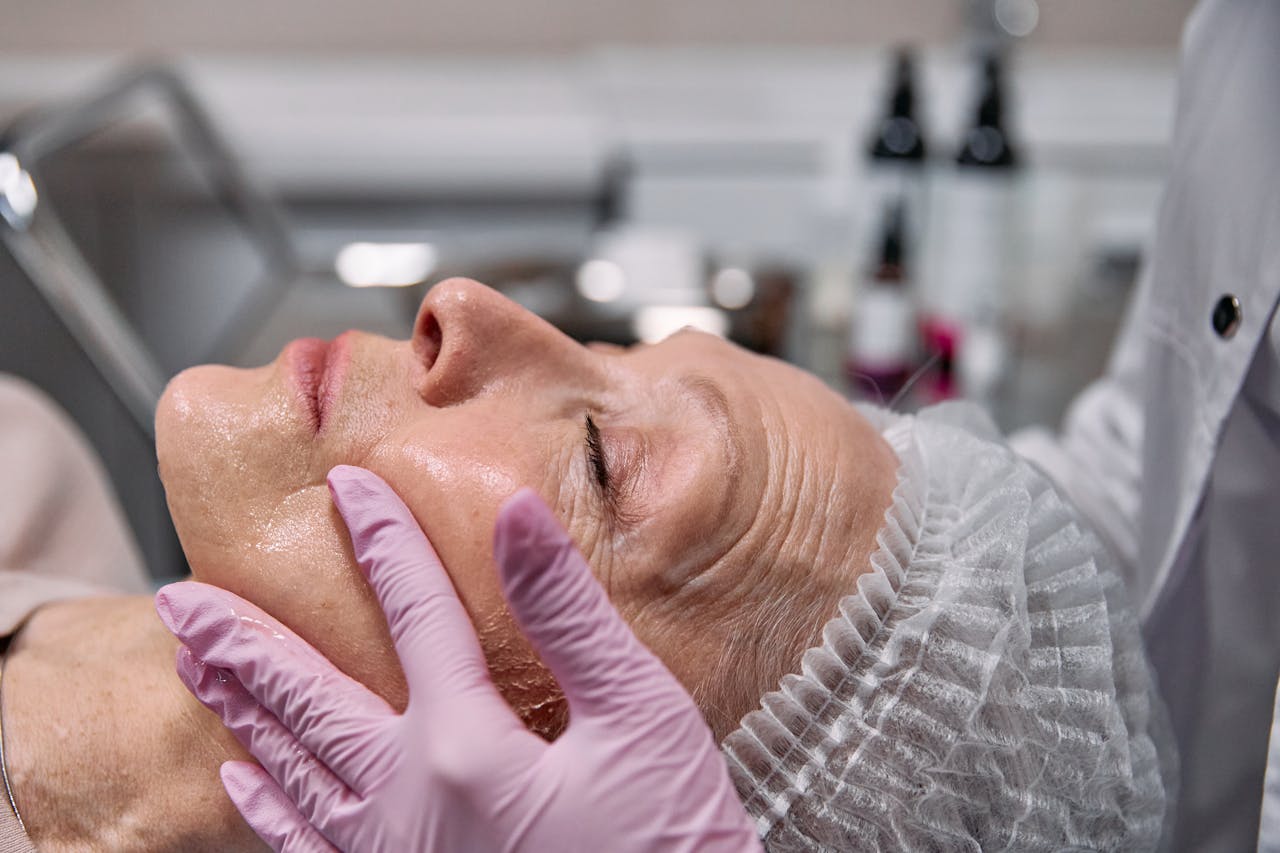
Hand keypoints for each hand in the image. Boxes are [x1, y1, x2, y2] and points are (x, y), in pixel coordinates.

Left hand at [155, 465, 760, 852]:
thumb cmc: (670, 845)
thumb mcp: (640, 718)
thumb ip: (570, 616)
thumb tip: (517, 516)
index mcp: (468, 747)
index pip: (416, 615)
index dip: (384, 542)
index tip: (348, 488)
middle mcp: (410, 803)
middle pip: (309, 701)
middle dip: (243, 643)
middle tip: (181, 600)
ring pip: (291, 772)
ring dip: (240, 712)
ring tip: (193, 665)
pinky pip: (308, 850)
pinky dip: (267, 811)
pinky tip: (240, 782)